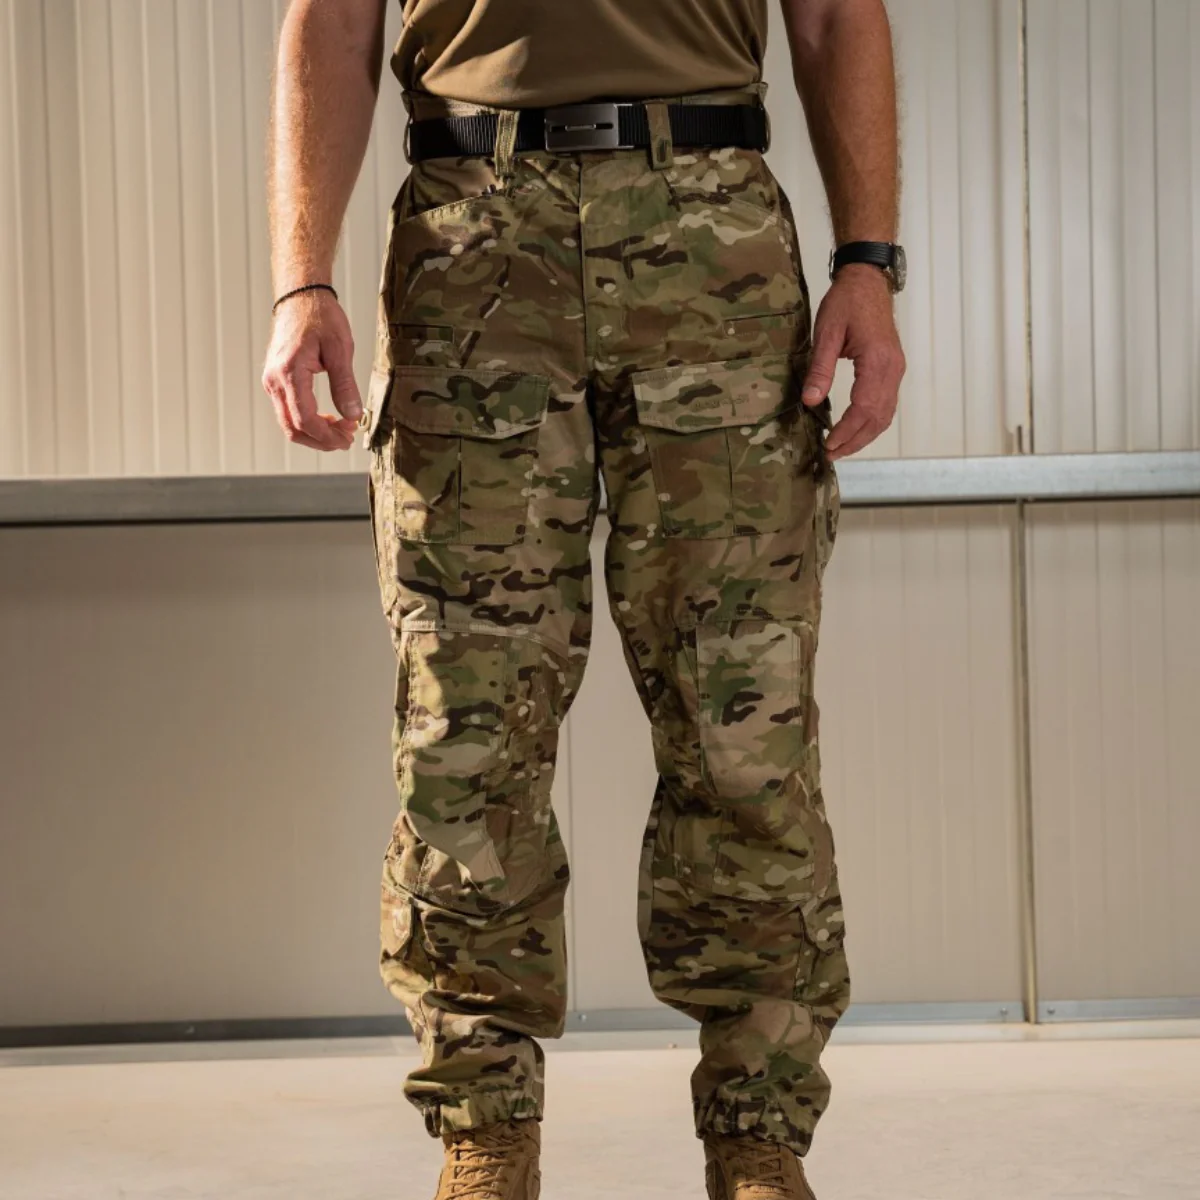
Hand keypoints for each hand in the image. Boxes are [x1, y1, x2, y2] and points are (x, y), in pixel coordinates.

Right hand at [261, 289, 362, 451]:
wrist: (300, 297)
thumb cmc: (320, 317)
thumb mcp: (340, 348)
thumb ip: (345, 384)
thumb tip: (353, 414)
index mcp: (289, 372)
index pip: (304, 419)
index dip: (327, 435)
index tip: (348, 437)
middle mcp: (274, 380)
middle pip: (293, 428)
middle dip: (322, 439)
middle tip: (348, 438)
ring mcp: (272, 382)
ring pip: (289, 423)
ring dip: (315, 433)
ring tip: (342, 428)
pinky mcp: (276, 381)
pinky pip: (288, 411)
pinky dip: (308, 421)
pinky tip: (328, 418)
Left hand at [801, 264, 905, 460]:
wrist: (867, 280)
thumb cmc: (846, 302)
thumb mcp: (825, 333)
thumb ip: (820, 369)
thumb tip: (810, 401)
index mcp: (877, 361)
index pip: (864, 408)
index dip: (846, 431)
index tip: (828, 445)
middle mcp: (892, 369)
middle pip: (878, 417)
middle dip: (855, 440)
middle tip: (831, 454)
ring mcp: (896, 369)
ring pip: (885, 414)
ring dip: (865, 435)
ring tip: (841, 448)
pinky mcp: (892, 368)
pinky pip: (887, 404)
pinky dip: (872, 422)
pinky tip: (855, 430)